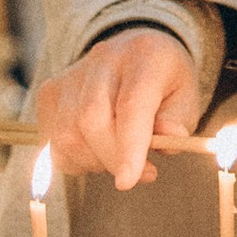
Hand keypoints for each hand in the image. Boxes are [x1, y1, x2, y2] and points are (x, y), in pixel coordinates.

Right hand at [34, 30, 201, 187]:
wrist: (135, 56)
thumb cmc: (164, 85)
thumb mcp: (187, 99)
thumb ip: (178, 120)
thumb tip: (168, 139)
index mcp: (145, 55)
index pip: (131, 104)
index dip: (128, 147)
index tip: (127, 181)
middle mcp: (103, 58)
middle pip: (92, 119)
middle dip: (112, 159)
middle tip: (138, 173)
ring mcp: (71, 74)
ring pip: (67, 135)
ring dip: (94, 161)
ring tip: (118, 156)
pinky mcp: (50, 92)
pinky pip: (53, 143)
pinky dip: (75, 159)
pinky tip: (97, 150)